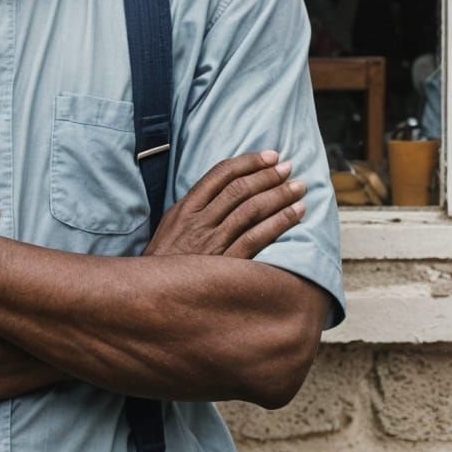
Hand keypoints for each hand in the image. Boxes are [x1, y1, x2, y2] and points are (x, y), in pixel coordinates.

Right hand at [144, 151, 305, 259]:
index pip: (220, 174)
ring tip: (298, 188)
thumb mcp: (170, 225)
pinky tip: (296, 214)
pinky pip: (258, 238)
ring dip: (279, 195)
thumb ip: (194, 207)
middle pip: (239, 189)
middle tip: (288, 168)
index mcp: (186, 208)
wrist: (152, 295)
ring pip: (252, 209)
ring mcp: (214, 242)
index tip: (270, 156)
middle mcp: (200, 221)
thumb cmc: (164, 261)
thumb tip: (221, 189)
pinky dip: (280, 222)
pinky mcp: (227, 263)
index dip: (248, 162)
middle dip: (268, 175)